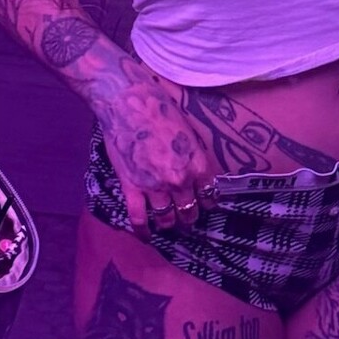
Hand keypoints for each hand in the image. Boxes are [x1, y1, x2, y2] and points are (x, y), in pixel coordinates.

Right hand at [92, 60, 217, 239]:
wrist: (128, 101)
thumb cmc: (160, 108)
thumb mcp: (189, 131)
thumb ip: (194, 155)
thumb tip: (196, 170)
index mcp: (197, 164)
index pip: (210, 196)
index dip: (208, 202)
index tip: (204, 203)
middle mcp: (180, 180)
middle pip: (190, 212)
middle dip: (189, 217)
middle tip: (186, 216)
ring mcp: (155, 187)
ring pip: (167, 219)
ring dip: (169, 224)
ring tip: (169, 224)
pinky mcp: (132, 188)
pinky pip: (139, 219)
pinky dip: (143, 232)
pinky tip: (146, 237)